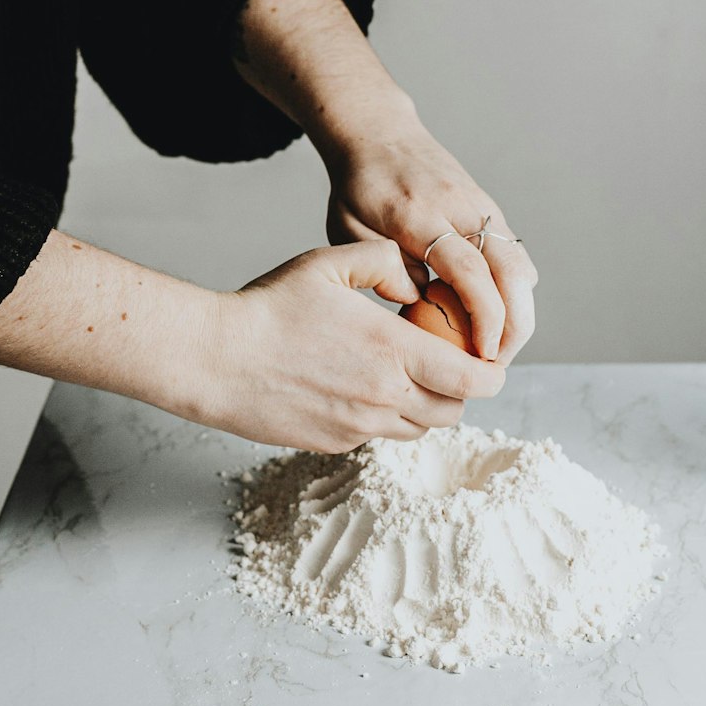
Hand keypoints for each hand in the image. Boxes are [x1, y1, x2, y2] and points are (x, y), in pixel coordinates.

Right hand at [208, 238, 505, 451]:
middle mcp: (384, 396)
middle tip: (446, 362)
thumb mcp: (329, 263)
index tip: (488, 359)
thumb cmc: (269, 306)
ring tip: (404, 373)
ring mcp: (360, 426)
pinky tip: (361, 386)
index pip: (473, 379)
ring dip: (425, 404)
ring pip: (419, 427)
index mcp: (393, 351)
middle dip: (460, 389)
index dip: (491, 372)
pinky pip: (380, 435)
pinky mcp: (336, 442)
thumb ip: (385, 263)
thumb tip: (418, 286)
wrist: (214, 359)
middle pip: (453, 410)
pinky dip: (386, 416)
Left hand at [233, 0, 537, 364]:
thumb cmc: (357, 188)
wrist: (379, 133)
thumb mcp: (350, 231)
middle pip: (510, 269)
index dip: (484, 315)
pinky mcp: (490, 210)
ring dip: (520, 311)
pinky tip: (498, 319)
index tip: (484, 353)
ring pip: (520, 263)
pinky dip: (515, 292)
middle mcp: (461, 208)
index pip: (468, 268)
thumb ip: (386, 268)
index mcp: (420, 215)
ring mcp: (482, 206)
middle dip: (514, 323)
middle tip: (498, 364)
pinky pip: (514, 255)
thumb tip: (422, 305)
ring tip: (500, 349)